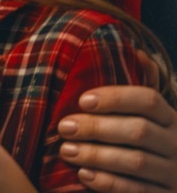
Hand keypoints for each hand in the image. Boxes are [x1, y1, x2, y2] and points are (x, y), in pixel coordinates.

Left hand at [57, 69, 176, 192]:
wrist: (172, 181)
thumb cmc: (151, 140)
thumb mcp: (150, 114)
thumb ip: (142, 85)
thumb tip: (135, 52)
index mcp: (171, 118)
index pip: (149, 100)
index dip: (115, 98)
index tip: (83, 100)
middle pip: (138, 131)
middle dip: (97, 128)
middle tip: (64, 127)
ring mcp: (174, 172)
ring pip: (137, 162)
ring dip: (97, 156)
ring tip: (66, 150)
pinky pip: (138, 190)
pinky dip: (110, 183)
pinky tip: (84, 175)